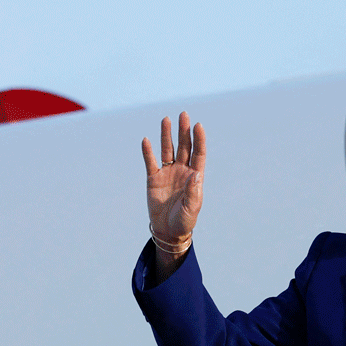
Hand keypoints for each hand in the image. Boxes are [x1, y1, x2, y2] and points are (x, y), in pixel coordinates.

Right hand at [141, 112, 205, 248]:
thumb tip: (196, 174)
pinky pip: (150, 162)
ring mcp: (167, 172)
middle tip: (184, 115)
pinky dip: (148, 151)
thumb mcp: (192, 208)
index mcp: (194, 176)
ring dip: (167, 135)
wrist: (168, 230)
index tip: (198, 126)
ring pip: (167, 150)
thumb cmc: (184, 220)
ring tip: (166, 119)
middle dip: (184, 131)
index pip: (198, 153)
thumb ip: (193, 192)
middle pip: (183, 146)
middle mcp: (182, 170)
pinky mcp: (153, 178)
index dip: (199, 140)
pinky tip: (146, 140)